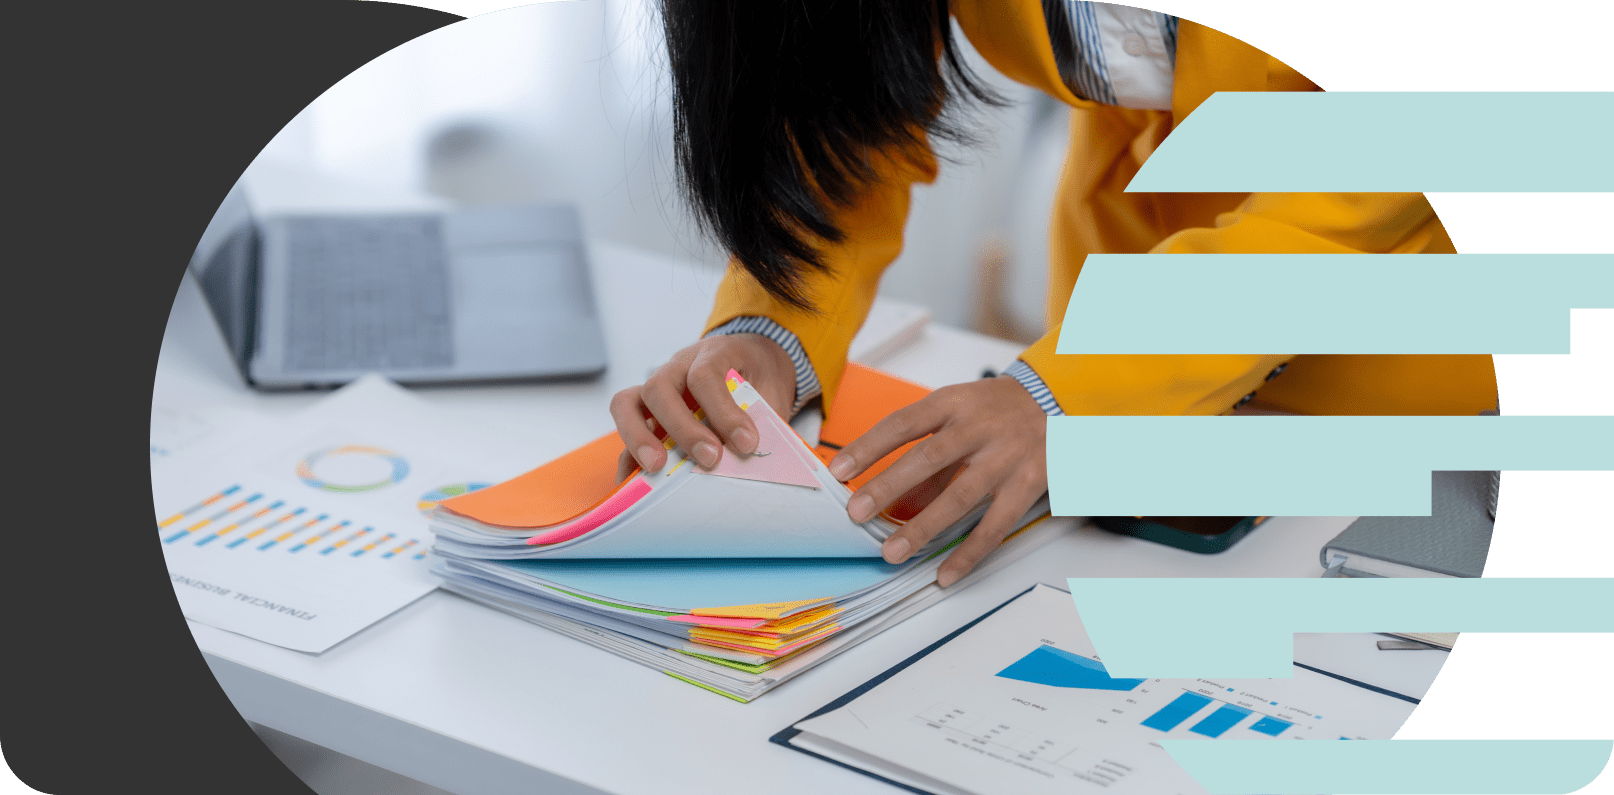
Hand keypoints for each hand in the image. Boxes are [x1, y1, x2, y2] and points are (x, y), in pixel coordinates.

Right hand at [611, 333, 797, 481]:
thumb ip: (761, 420)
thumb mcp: (771, 392)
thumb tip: (750, 460)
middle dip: (682, 428)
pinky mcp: (647, 409)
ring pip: (628, 402)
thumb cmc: (760, 378)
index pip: (706, 375)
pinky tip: (632, 479)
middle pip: (660, 387)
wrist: (753, 361)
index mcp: (714, 353)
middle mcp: (678, 365)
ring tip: (656, 468)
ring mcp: (658, 385)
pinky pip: (627, 428)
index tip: (746, 443)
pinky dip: (627, 454)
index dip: (723, 412)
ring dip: (639, 437)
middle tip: (709, 459)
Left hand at [827, 376, 1047, 586]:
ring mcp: (1005, 458)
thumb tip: (884, 491)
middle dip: (888, 487)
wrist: (1057, 401)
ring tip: (891, 553)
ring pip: (960, 496)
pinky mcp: (1027, 486)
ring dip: (923, 528)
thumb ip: (925, 450)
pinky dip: (968, 553)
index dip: (868, 446)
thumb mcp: (957, 412)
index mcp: (953, 403)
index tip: (838, 470)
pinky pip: (994, 526)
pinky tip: (944, 573)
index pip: (903, 424)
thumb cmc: (994, 409)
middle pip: (929, 459)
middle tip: (856, 514)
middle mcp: (978, 428)